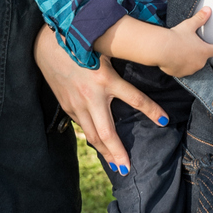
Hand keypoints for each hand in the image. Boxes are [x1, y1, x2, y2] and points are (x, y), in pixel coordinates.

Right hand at [34, 24, 169, 173]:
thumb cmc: (82, 44)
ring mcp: (76, 104)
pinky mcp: (67, 106)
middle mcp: (91, 95)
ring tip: (115, 165)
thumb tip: (143, 62)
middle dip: (117, 153)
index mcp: (105, 79)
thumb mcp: (106, 50)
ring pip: (92, 135)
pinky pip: (82, 126)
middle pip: (106, 132)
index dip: (151, 110)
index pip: (134, 98)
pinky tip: (99, 145)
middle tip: (126, 168)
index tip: (164, 120)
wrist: (48, 45)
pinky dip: (92, 138)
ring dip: (104, 152)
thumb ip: (120, 63)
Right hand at [156, 8, 212, 76]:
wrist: (161, 49)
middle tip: (190, 45)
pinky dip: (180, 66)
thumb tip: (208, 9)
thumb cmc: (177, 36)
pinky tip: (174, 58)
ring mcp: (190, 70)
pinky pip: (182, 70)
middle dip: (199, 53)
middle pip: (204, 58)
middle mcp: (200, 63)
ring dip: (190, 60)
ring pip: (193, 65)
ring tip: (181, 52)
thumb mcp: (189, 25)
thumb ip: (200, 18)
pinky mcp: (180, 74)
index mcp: (204, 51)